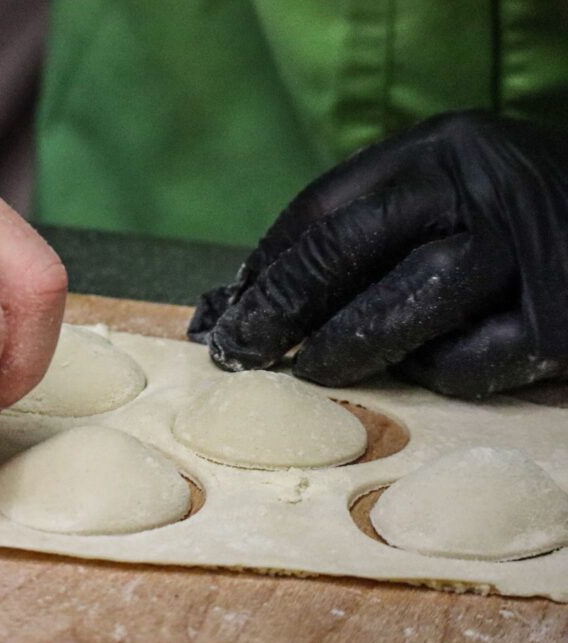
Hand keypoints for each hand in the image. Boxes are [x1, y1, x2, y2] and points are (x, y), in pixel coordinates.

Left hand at [189, 111, 567, 397]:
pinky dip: (427, 372)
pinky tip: (417, 365)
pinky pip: (462, 363)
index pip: (324, 205)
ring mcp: (525, 257)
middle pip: (348, 244)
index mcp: (444, 147)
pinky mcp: (555, 328)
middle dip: (278, 304)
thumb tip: (255, 296)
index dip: (266, 264)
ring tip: (306, 369)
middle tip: (236, 348)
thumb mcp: (448, 190)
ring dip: (340, 346)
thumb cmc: (514, 221)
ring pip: (403, 304)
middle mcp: (483, 188)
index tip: (229, 307)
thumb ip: (369, 227)